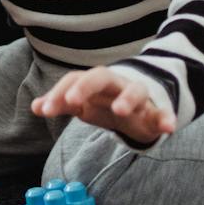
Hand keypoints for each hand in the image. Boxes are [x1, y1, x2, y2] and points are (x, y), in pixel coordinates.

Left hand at [32, 67, 176, 144]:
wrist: (140, 104)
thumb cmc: (106, 102)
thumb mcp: (83, 103)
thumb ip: (61, 103)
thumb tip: (34, 106)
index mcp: (94, 82)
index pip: (74, 80)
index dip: (58, 93)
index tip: (43, 109)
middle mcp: (116, 84)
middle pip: (101, 76)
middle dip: (86, 86)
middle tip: (72, 101)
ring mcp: (138, 97)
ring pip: (135, 90)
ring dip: (128, 98)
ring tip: (120, 110)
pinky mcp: (156, 111)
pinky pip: (163, 113)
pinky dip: (167, 118)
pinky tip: (169, 128)